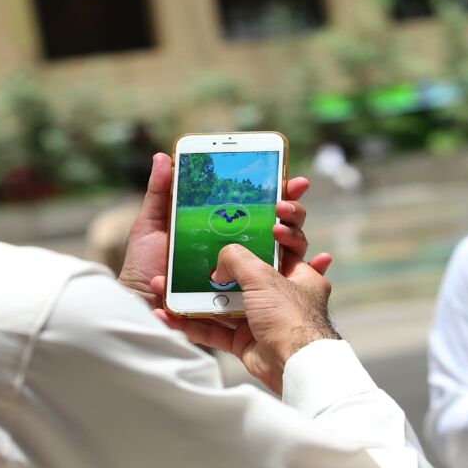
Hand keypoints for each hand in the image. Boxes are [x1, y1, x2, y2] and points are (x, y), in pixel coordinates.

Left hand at [116, 152, 313, 306]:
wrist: (141, 310)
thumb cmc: (144, 271)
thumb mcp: (149, 229)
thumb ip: (159, 194)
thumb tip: (163, 157)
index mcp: (218, 234)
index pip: (255, 208)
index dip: (276, 192)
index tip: (291, 179)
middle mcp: (238, 256)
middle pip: (275, 229)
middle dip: (290, 210)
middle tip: (288, 201)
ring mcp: (247, 281)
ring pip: (284, 255)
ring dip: (296, 236)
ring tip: (285, 227)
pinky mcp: (250, 304)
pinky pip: (283, 290)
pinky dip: (314, 272)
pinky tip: (326, 260)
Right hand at [151, 245, 336, 393]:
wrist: (293, 366)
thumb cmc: (291, 318)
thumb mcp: (263, 276)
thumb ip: (237, 259)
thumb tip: (218, 264)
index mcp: (298, 276)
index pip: (279, 249)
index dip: (260, 238)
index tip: (240, 230)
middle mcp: (282, 298)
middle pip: (244, 278)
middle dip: (217, 272)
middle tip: (194, 259)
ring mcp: (262, 321)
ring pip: (225, 305)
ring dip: (198, 299)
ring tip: (171, 288)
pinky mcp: (246, 343)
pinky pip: (216, 332)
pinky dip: (194, 326)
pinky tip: (172, 317)